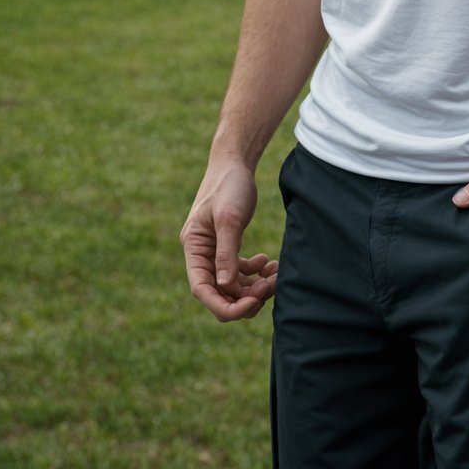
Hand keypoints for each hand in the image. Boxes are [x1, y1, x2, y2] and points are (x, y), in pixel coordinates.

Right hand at [180, 156, 277, 321]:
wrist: (235, 162)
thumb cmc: (228, 185)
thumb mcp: (229, 218)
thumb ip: (226, 253)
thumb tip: (226, 286)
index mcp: (194, 248)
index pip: (202, 289)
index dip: (224, 305)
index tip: (251, 305)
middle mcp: (201, 254)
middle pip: (219, 292)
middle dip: (244, 297)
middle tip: (270, 287)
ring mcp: (215, 252)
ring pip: (232, 285)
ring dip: (253, 287)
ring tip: (274, 275)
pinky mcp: (228, 246)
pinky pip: (240, 272)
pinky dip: (255, 274)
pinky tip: (270, 264)